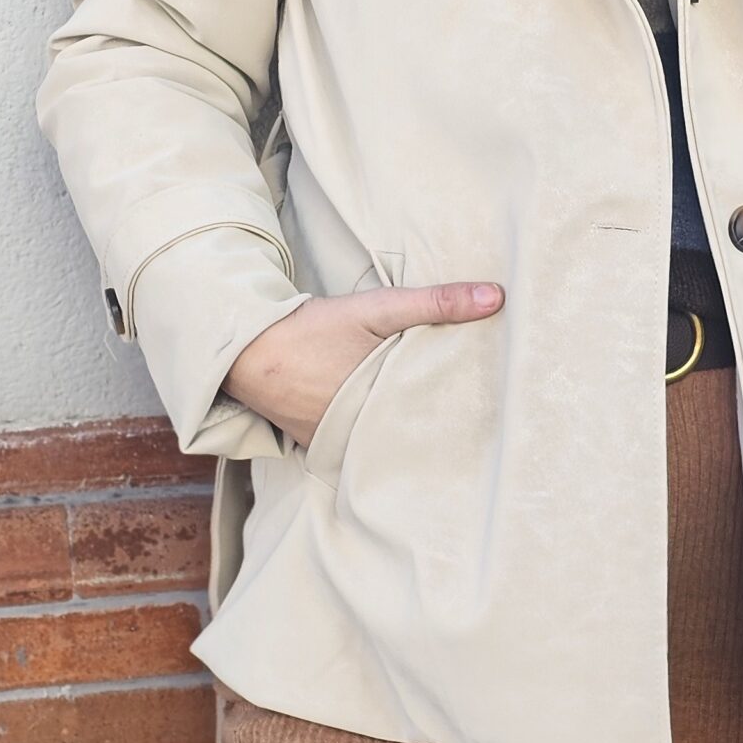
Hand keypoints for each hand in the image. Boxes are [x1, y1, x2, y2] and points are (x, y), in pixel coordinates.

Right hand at [223, 281, 504, 450]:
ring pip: (380, 442)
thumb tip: (496, 297)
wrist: (247, 349)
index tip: (490, 419)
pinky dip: (366, 435)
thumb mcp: (378, 309)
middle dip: (434, 431)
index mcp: (384, 408)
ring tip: (436, 433)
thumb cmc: (314, 328)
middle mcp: (361, 436)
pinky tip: (385, 428)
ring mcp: (336, 444)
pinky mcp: (315, 443)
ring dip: (399, 434)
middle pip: (409, 436)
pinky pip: (351, 444)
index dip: (462, 419)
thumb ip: (436, 303)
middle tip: (473, 429)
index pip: (435, 424)